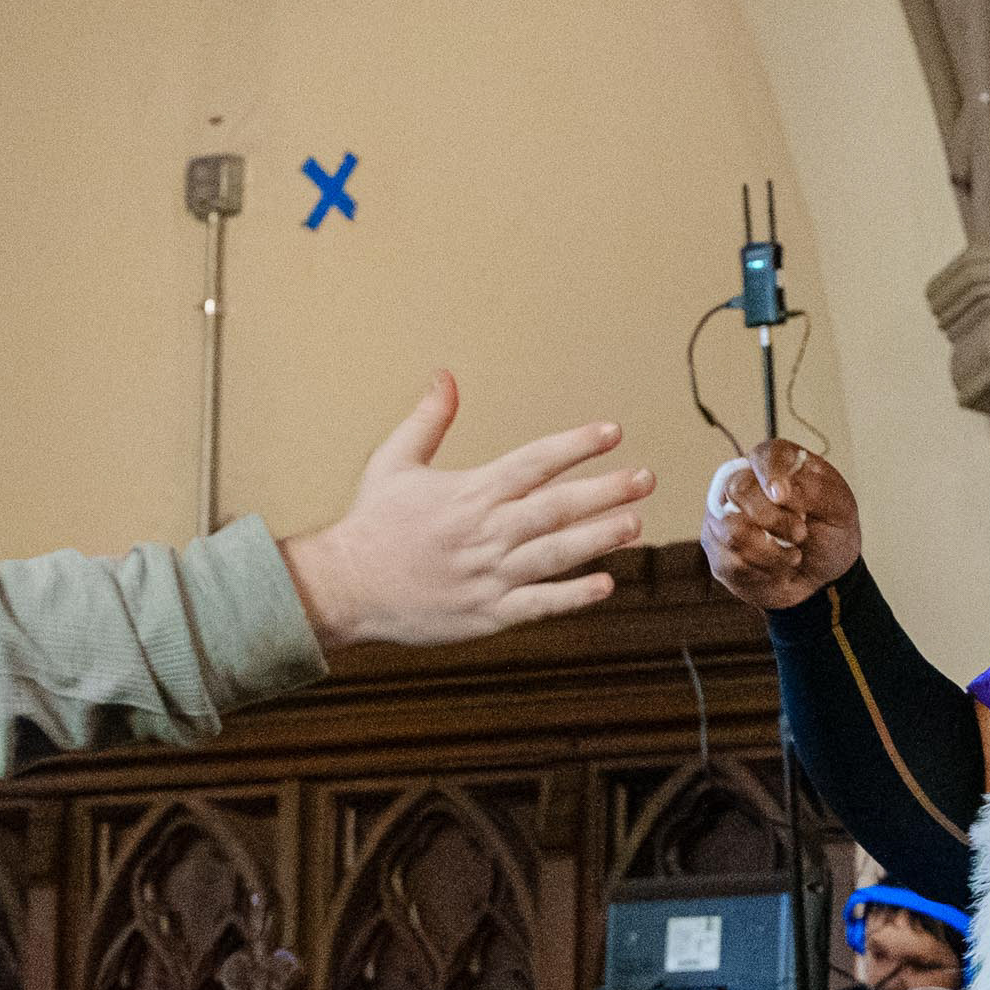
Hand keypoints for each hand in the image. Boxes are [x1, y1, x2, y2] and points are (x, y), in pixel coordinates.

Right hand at [281, 373, 649, 648]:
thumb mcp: (393, 462)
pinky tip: (605, 584)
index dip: (576, 445)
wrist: (344, 587)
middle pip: (556, 506)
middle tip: (645, 478)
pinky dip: (572, 595)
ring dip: (599, 538)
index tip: (612, 432)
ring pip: (555, 553)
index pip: (533, 461)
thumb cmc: (371, 524)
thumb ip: (428, 420)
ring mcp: (488, 575)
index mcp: (469, 492)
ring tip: (635, 523)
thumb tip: (445, 376)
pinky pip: (538, 603)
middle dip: (605, 490)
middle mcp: (485, 532)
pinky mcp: (487, 613)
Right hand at [701, 439, 858, 610]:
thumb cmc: (829, 533)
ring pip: (732, 530)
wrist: (823, 577)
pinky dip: (763, 570)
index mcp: (776, 464)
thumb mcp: (839, 509)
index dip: (770, 474)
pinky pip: (731, 561)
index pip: (765, 456)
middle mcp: (743, 483)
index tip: (780, 496)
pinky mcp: (718, 549)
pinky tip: (776, 569)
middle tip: (800, 534)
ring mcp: (725, 516)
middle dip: (774, 519)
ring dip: (770, 551)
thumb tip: (779, 491)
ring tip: (793, 557)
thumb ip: (814, 490)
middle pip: (739, 488)